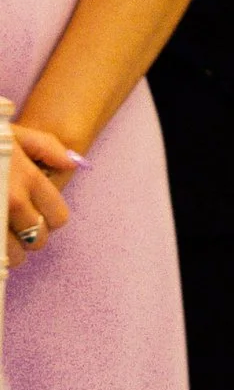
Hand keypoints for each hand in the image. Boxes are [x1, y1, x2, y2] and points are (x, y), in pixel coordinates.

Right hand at [0, 126, 77, 271]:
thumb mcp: (12, 133)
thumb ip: (45, 146)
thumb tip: (71, 163)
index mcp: (28, 178)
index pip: (58, 217)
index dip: (48, 219)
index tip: (34, 214)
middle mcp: (12, 201)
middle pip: (39, 240)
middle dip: (29, 237)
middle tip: (14, 227)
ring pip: (15, 257)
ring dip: (9, 252)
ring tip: (0, 236)